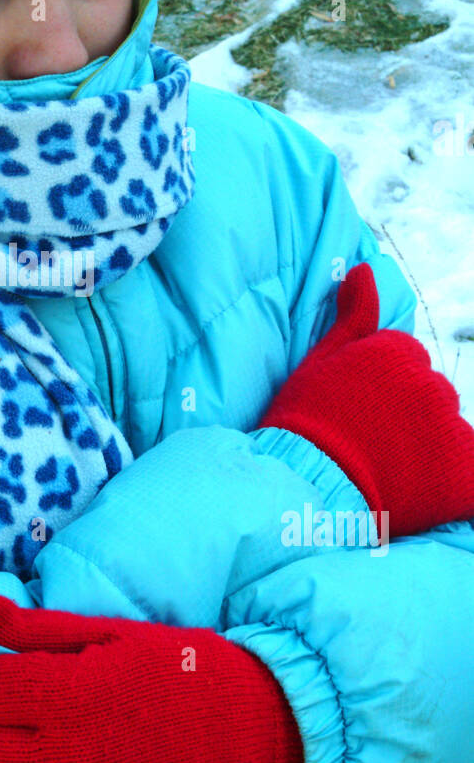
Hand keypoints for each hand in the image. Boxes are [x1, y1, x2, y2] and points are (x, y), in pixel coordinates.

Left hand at [0, 578, 302, 762]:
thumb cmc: (169, 675)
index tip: (33, 681)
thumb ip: (25, 623)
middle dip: (9, 728)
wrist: (241, 741)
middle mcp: (64, 760)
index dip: (3, 681)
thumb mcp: (102, 633)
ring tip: (57, 761)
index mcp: (68, 695)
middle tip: (54, 721)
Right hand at [258, 263, 473, 538]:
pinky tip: (416, 493)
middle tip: (369, 445)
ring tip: (387, 472)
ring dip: (427, 451)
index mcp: (400, 353)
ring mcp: (450, 430)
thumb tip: (364, 269)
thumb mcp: (321, 361)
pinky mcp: (463, 476)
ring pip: (447, 434)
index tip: (355, 414)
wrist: (304, 484)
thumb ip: (354, 316)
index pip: (406, 367)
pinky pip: (466, 476)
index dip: (380, 393)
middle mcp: (433, 385)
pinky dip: (449, 485)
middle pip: (430, 399)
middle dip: (407, 418)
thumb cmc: (304, 422)